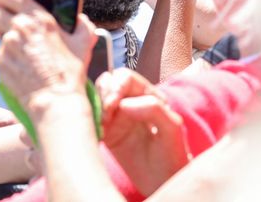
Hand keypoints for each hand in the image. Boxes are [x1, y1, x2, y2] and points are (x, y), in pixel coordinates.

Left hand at [0, 0, 95, 112]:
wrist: (55, 101)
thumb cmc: (69, 73)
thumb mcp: (83, 45)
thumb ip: (83, 27)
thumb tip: (82, 19)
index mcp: (37, 18)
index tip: (4, 2)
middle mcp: (19, 28)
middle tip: (6, 25)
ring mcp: (8, 45)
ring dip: (4, 38)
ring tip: (18, 49)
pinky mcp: (1, 62)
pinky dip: (7, 57)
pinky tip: (21, 66)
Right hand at [96, 69, 190, 195]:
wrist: (163, 183)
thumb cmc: (173, 155)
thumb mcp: (172, 128)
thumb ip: (154, 109)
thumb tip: (124, 104)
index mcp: (147, 95)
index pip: (125, 78)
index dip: (116, 86)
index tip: (112, 104)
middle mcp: (129, 101)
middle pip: (106, 83)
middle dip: (102, 95)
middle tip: (105, 116)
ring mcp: (115, 116)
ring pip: (95, 97)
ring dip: (94, 106)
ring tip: (102, 125)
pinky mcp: (105, 131)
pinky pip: (90, 117)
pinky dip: (88, 119)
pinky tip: (96, 131)